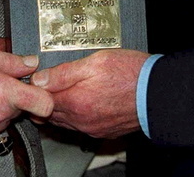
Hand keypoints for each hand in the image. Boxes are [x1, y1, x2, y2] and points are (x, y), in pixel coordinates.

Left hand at [31, 49, 146, 138]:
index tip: (34, 78)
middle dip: (43, 101)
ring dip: (58, 109)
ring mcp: (93, 128)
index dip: (35, 88)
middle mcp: (82, 120)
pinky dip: (74, 116)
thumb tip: (40, 78)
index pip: (41, 100)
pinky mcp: (104, 131)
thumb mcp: (96, 61)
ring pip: (64, 122)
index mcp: (76, 102)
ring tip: (59, 93)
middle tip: (43, 86)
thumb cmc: (131, 74)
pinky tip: (79, 104)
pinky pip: (80, 127)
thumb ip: (65, 72)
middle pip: (50, 114)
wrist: (159, 94)